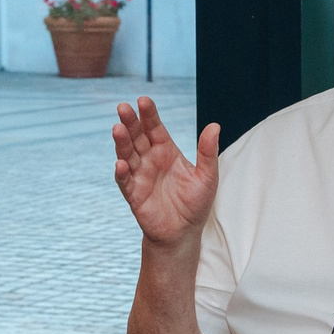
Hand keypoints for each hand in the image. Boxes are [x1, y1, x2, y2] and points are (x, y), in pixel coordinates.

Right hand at [113, 97, 218, 250]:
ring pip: (127, 155)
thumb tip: (215, 125)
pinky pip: (125, 182)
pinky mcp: (134, 195)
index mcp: (166, 151)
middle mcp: (150, 160)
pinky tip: (121, 164)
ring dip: (122, 143)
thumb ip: (208, 152)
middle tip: (123, 108)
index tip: (143, 100)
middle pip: (137, 137)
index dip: (149, 115)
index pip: (155, 128)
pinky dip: (122, 173)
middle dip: (130, 122)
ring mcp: (140, 176)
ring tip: (117, 129)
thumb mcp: (207, 177)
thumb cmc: (195, 203)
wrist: (184, 232)